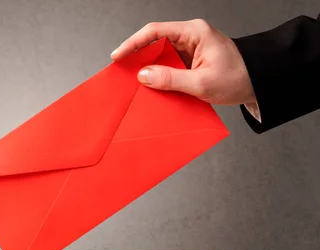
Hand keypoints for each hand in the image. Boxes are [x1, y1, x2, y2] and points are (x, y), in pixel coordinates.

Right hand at [110, 19, 255, 105]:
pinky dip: (159, 76)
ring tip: (135, 82)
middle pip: (155, 42)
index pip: (155, 31)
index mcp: (194, 32)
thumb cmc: (238, 78)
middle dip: (138, 57)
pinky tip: (153, 87)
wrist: (259, 85)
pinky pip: (169, 65)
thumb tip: (144, 75)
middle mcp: (191, 36)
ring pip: (161, 55)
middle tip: (122, 72)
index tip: (119, 56)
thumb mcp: (201, 82)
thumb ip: (170, 78)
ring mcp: (191, 49)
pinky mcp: (191, 61)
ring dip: (149, 69)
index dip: (133, 43)